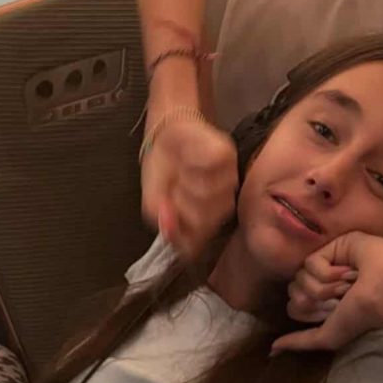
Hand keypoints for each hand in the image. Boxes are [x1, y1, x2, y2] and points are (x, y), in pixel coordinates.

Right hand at [140, 117, 237, 257]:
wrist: (168, 135)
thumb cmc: (162, 172)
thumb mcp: (153, 201)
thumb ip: (160, 219)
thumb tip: (168, 228)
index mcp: (202, 226)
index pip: (193, 247)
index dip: (179, 234)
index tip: (168, 214)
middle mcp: (220, 209)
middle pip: (203, 222)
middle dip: (181, 203)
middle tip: (173, 187)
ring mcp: (228, 184)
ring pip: (208, 195)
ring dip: (187, 181)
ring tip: (180, 170)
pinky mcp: (228, 157)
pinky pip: (209, 167)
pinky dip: (193, 161)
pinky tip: (188, 157)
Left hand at [272, 231, 382, 353]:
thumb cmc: (361, 317)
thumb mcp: (326, 336)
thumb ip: (298, 342)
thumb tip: (271, 350)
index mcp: (322, 300)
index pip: (293, 305)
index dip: (306, 311)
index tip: (329, 312)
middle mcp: (323, 281)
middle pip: (293, 290)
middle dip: (314, 300)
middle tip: (339, 299)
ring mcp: (327, 261)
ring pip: (299, 277)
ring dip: (324, 287)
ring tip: (348, 285)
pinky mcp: (332, 244)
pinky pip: (310, 262)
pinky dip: (328, 272)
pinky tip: (349, 271)